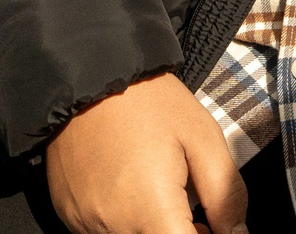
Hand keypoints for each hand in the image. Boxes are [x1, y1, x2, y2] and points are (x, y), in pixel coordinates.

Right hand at [45, 73, 246, 233]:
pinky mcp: (70, 217)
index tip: (213, 225)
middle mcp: (112, 227)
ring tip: (168, 200)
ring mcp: (85, 224)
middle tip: (199, 216)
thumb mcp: (203, 138)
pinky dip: (128, 226)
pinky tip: (137, 197)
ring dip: (155, 232)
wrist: (89, 77)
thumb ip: (225, 194)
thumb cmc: (150, 103)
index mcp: (150, 210)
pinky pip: (104, 233)